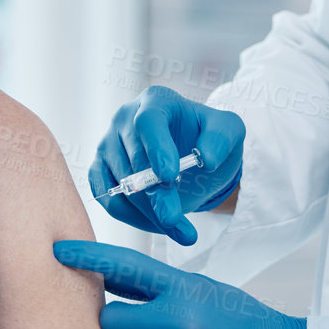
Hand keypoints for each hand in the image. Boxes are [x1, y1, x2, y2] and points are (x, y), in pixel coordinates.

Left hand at [52, 239, 304, 328]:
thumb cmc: (243, 325)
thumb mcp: (204, 293)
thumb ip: (158, 290)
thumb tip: (109, 285)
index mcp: (183, 289)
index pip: (125, 266)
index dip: (87, 257)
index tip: (56, 250)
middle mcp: (176, 321)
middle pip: (111, 321)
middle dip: (121, 326)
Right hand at [89, 86, 244, 244]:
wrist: (192, 155)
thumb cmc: (208, 138)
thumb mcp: (229, 131)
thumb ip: (221, 138)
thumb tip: (207, 158)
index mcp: (155, 101)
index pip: (148, 122)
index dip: (157, 149)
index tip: (169, 176)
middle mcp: (125, 118)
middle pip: (134, 159)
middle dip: (156, 194)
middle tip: (174, 218)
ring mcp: (108, 144)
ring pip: (121, 185)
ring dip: (149, 212)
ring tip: (177, 226)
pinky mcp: (100, 169)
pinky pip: (108, 199)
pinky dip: (132, 218)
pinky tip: (158, 225)